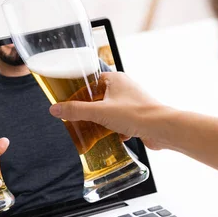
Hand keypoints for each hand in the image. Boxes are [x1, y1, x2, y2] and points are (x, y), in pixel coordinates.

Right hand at [49, 72, 165, 148]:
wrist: (161, 129)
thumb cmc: (135, 114)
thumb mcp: (99, 112)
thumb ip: (76, 111)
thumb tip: (55, 109)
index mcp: (116, 79)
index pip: (91, 81)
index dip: (80, 92)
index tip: (70, 102)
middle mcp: (125, 88)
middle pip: (100, 98)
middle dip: (91, 110)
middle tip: (79, 119)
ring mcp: (132, 102)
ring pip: (110, 111)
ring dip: (103, 122)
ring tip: (94, 130)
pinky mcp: (138, 116)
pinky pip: (121, 122)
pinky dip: (115, 130)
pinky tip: (112, 137)